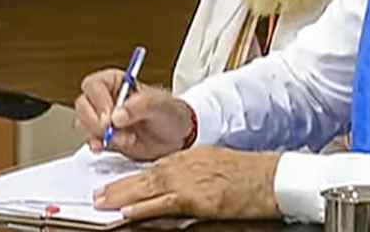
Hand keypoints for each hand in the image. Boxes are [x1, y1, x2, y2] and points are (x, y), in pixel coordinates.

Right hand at [74, 68, 195, 160]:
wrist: (177, 137)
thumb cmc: (171, 114)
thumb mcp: (161, 105)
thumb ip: (141, 105)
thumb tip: (117, 115)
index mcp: (118, 81)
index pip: (94, 85)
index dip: (98, 101)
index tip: (109, 117)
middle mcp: (106, 98)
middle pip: (83, 105)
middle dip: (96, 121)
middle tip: (113, 131)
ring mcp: (103, 119)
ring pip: (83, 124)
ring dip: (100, 135)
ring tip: (126, 139)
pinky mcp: (104, 137)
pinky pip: (90, 140)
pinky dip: (97, 145)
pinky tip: (108, 146)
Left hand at [93, 146, 281, 219]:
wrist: (271, 178)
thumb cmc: (251, 174)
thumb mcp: (218, 165)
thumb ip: (195, 173)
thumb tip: (177, 191)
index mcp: (193, 156)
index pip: (157, 165)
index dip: (134, 176)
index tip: (118, 184)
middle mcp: (188, 164)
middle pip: (146, 174)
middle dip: (120, 185)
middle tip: (98, 194)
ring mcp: (191, 180)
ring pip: (148, 187)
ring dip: (122, 195)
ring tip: (102, 203)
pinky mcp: (197, 199)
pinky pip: (163, 204)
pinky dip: (143, 207)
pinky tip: (128, 212)